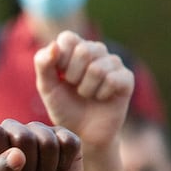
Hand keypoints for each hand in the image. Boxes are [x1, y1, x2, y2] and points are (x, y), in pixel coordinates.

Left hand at [0, 119, 82, 170]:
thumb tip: (17, 154)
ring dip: (46, 165)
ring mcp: (40, 134)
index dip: (1, 158)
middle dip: (26, 165)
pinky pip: (70, 142)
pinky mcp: (66, 140)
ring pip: (48, 138)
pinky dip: (65, 162)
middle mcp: (13, 131)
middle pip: (22, 135)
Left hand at [35, 32, 133, 149]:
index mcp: (75, 49)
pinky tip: (101, 98)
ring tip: (87, 95)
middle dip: (73, 76)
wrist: (83, 132)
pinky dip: (101, 94)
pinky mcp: (127, 78)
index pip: (68, 38)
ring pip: (98, 68)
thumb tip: (54, 45)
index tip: (59, 76)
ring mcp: (113, 63)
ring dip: (86, 89)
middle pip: (84, 50)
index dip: (60, 58)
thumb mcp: (46, 87)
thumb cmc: (64, 107)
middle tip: (74, 87)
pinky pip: (112, 80)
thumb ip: (43, 65)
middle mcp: (96, 51)